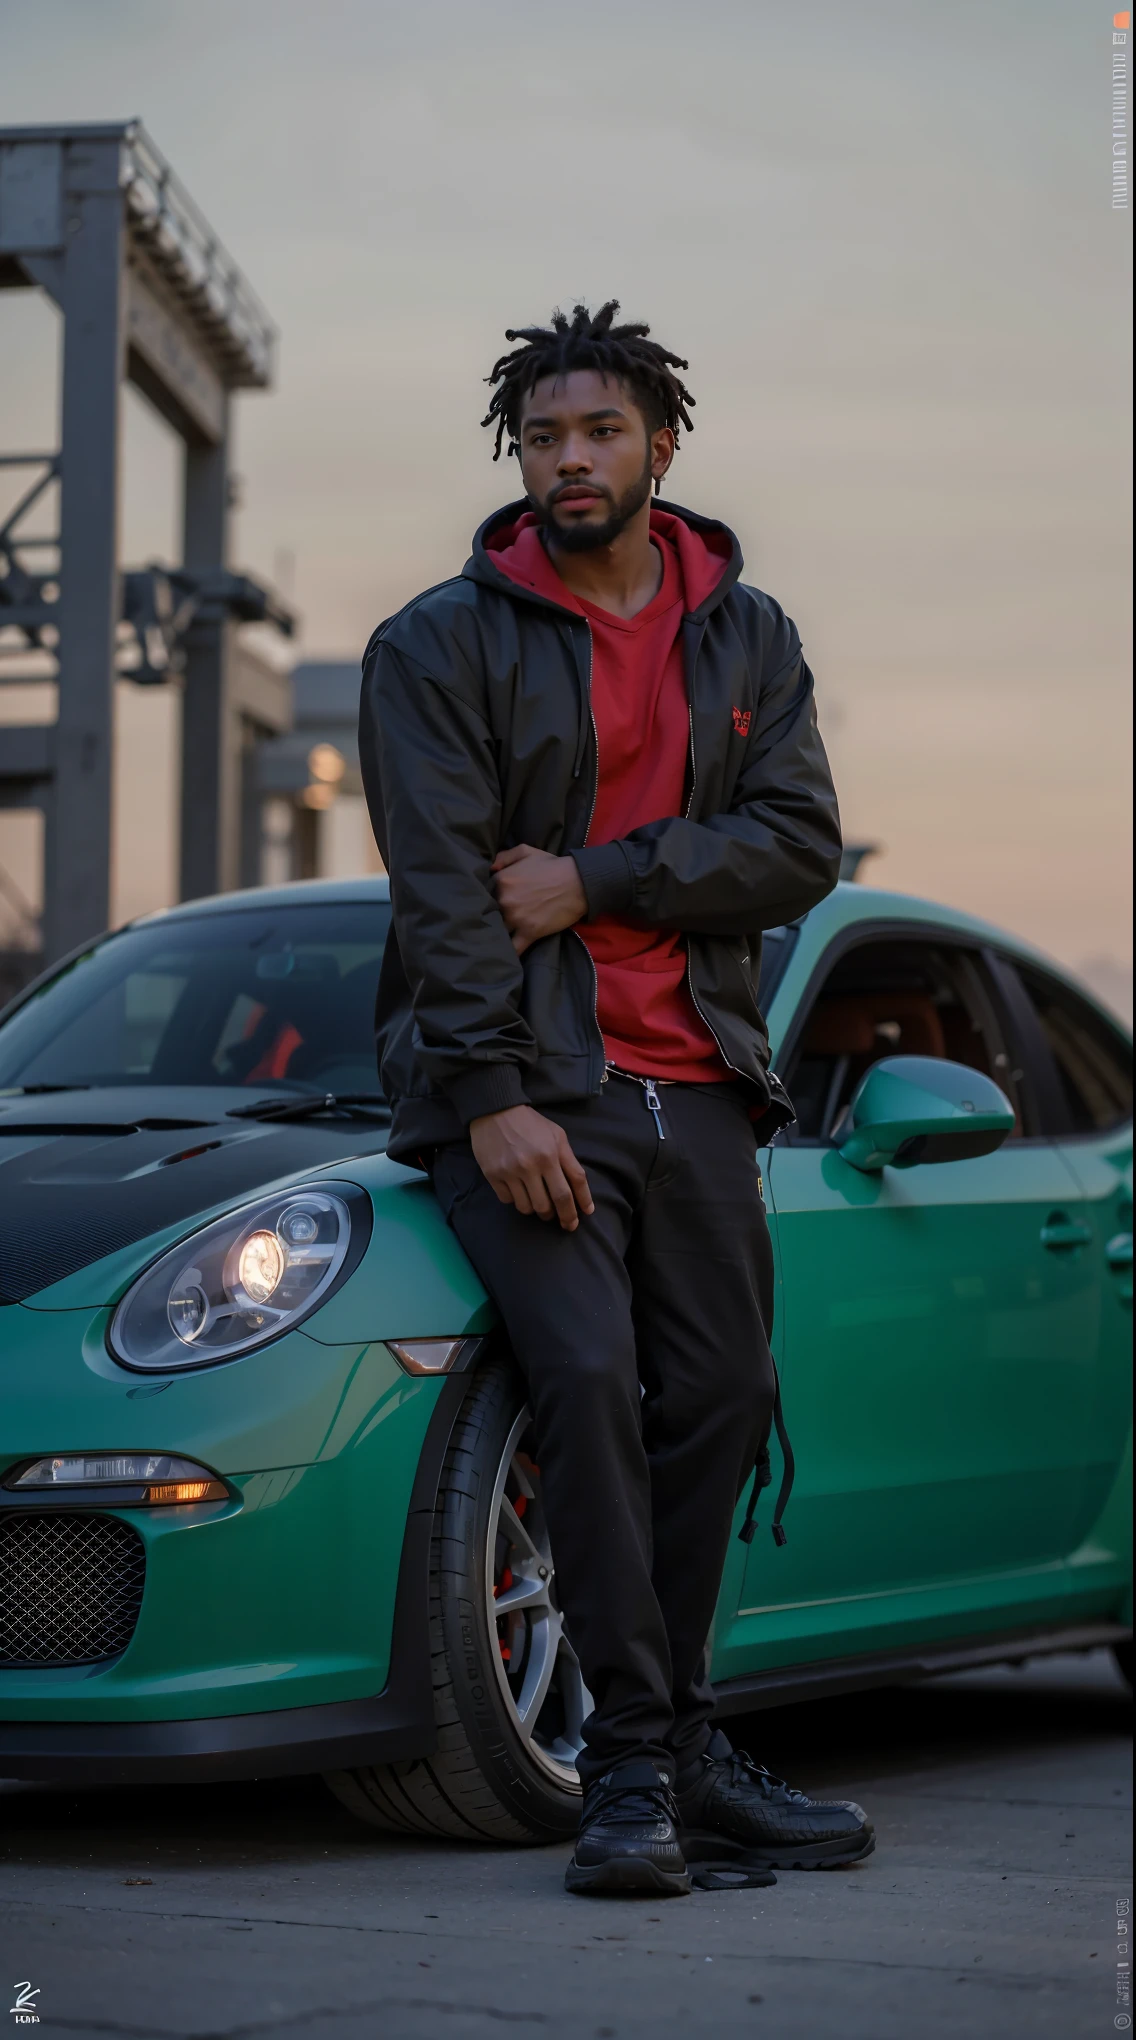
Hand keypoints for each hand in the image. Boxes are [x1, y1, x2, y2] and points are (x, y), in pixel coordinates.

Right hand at [470, 1105, 594, 1230]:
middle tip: (563, 1220)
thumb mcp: (557, 1135)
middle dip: (561, 1216)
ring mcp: (510, 1172)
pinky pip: (509, 1201)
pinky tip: (519, 1191)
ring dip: (537, 1210)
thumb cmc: (531, 1124)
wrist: (495, 1111)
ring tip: (539, 1203)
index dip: (581, 1204)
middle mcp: (531, 1165)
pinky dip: (516, 1201)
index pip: (572, 1186)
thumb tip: (579, 1193)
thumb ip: (570, 1161)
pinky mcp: (492, 1176)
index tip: (584, 1215)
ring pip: (528, 1208)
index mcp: (550, 1154)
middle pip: (551, 1204)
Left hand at [492, 844, 586, 954]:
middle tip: (495, 917)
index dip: (488, 897)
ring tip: (497, 936)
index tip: (491, 900)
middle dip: (492, 915)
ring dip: (498, 933)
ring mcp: (516, 918)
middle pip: (489, 912)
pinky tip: (504, 957)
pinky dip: (509, 954)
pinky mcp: (530, 933)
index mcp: (502, 880)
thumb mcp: (526, 851)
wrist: (578, 882)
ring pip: (499, 930)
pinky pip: (514, 949)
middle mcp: (505, 900)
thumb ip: (504, 856)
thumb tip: (491, 868)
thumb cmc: (553, 865)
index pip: (484, 892)